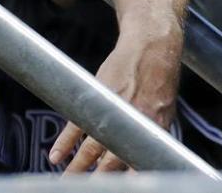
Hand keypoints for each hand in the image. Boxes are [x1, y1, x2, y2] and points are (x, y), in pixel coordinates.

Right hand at [49, 15, 183, 172]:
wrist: (153, 43)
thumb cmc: (160, 74)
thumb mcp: (165, 106)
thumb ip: (154, 129)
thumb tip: (146, 153)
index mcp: (156, 125)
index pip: (141, 161)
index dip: (131, 177)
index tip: (119, 186)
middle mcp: (136, 120)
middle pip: (113, 161)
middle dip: (99, 179)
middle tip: (88, 189)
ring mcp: (115, 108)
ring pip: (92, 148)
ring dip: (77, 168)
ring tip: (67, 181)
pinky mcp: (98, 95)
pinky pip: (77, 125)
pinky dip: (65, 142)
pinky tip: (56, 156)